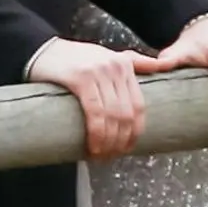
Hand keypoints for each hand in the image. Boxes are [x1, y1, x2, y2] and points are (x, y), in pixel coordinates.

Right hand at [28, 32, 150, 161]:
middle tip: (109, 156)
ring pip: (113, 117)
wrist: (41, 49)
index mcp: (125, 64)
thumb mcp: (107, 56)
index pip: (139, 107)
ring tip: (99, 156)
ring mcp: (99, 71)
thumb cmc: (73, 59)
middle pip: (128, 115)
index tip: (124, 149)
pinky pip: (96, 113)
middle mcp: (116, 66)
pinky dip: (97, 134)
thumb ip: (135, 61)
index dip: (134, 133)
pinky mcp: (81, 78)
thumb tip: (166, 65)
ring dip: (108, 143)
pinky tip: (92, 147)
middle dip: (120, 141)